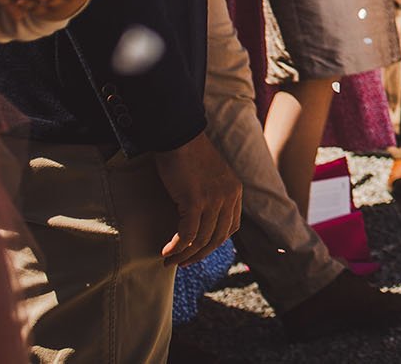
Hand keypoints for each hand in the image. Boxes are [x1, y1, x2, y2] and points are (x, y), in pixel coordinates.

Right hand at [151, 132, 241, 265]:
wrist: (178, 136)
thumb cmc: (188, 154)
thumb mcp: (209, 176)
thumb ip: (212, 195)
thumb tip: (199, 219)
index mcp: (235, 191)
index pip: (231, 227)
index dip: (214, 243)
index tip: (198, 251)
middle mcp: (229, 197)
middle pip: (218, 238)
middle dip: (199, 255)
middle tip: (182, 264)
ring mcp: (214, 200)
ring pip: (202, 239)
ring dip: (184, 255)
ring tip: (168, 261)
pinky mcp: (196, 201)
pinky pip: (187, 234)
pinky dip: (176, 247)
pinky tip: (165, 252)